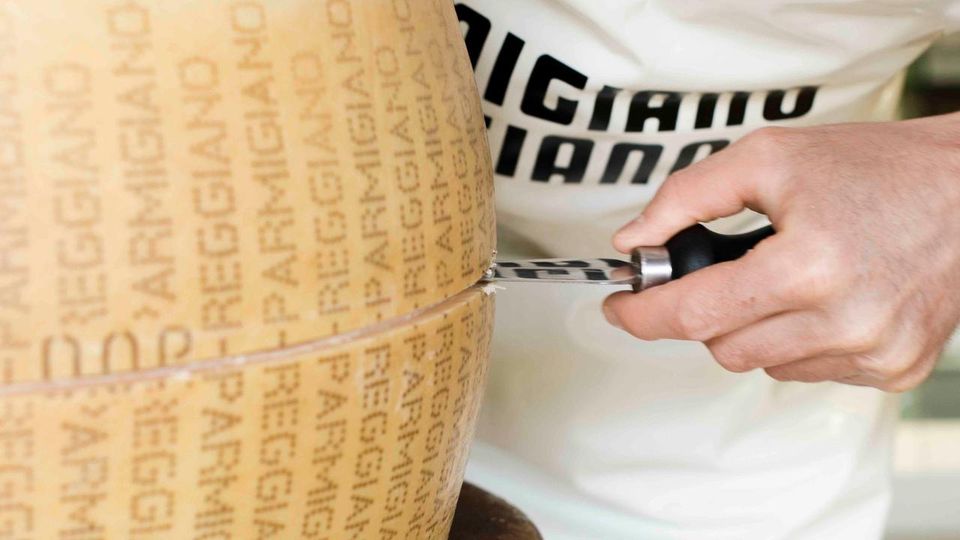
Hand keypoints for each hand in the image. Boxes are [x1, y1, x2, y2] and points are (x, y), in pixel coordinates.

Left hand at [604, 113, 959, 390]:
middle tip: (712, 273)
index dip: (642, 314)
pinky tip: (819, 300)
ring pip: (761, 364)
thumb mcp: (768, 158)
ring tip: (781, 276)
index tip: (618, 306)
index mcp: (809, 266)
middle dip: (701, 312)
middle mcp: (846, 322)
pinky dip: (794, 341)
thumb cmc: (871, 167)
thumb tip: (633, 240)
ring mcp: (875, 354)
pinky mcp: (896, 369)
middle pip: (720, 347)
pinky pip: (808, 371)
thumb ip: (687, 197)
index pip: (695, 314)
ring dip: (749, 327)